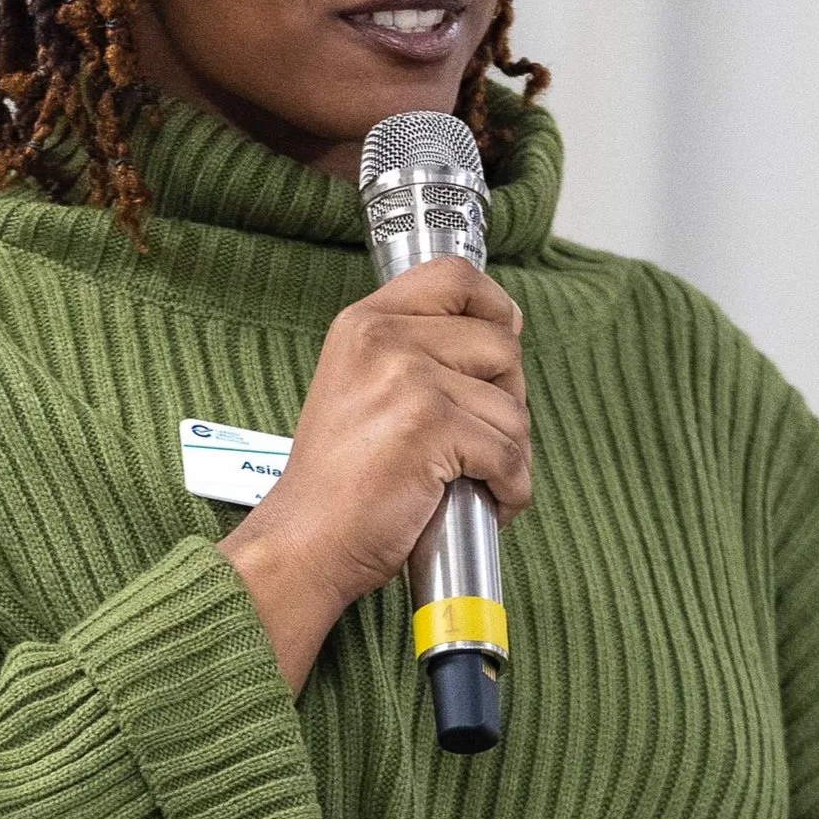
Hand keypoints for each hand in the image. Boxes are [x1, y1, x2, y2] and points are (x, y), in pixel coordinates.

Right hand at [218, 258, 529, 691]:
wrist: (305, 542)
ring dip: (510, 455)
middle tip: (478, 440)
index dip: (495, 306)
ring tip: (474, 480)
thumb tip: (501, 340)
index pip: (455, 277)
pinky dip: (511, 489)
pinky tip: (487, 501)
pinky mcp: (431, 426)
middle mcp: (384, 339)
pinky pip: (510, 454)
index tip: (502, 339)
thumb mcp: (359, 386)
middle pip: (501, 346)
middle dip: (507, 400)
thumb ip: (413, 352)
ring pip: (513, 408)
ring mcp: (407, 379)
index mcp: (364, 323)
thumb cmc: (338, 482)